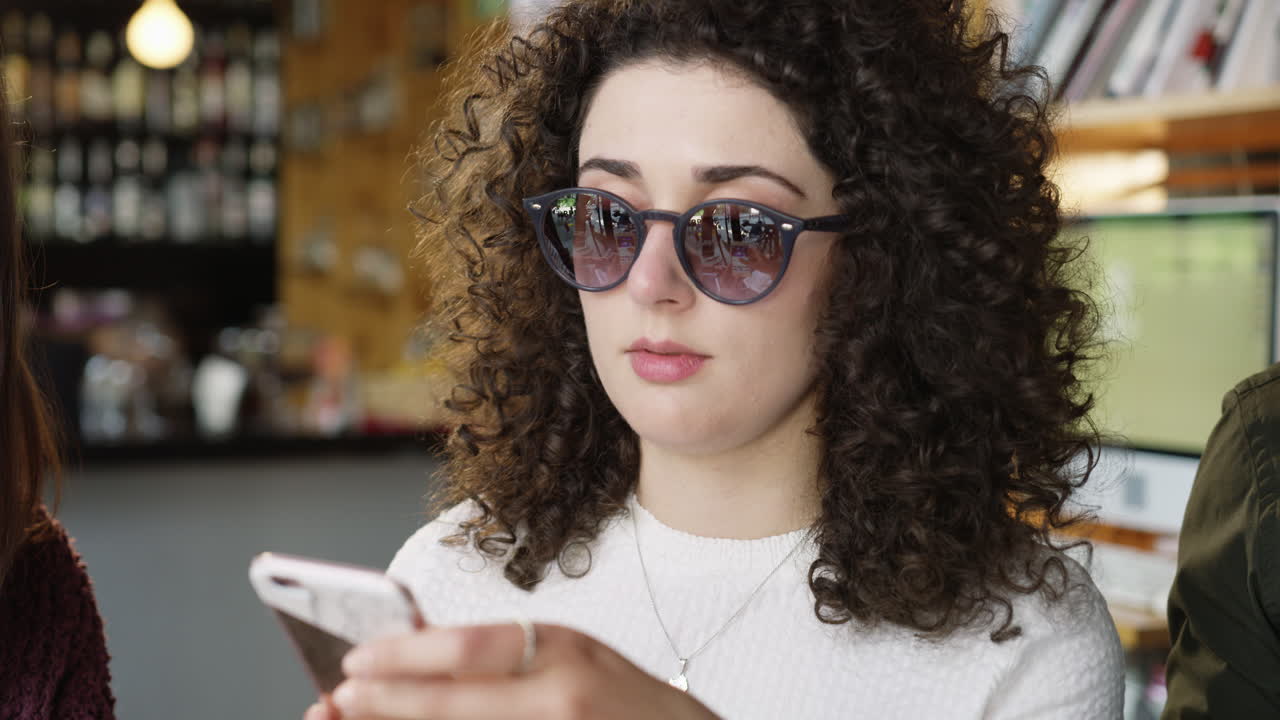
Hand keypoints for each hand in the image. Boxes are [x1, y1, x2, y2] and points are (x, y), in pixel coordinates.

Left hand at [302, 622, 720, 719]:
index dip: (403, 655)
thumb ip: (510, 656)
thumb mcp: (576, 657)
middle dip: (387, 701)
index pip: (466, 647)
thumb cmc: (629, 703)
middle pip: (453, 700)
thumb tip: (424, 648)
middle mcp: (562, 690)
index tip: (357, 657)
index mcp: (563, 646)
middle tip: (339, 697)